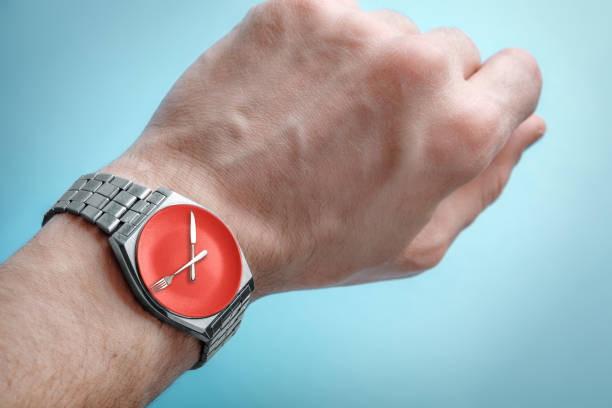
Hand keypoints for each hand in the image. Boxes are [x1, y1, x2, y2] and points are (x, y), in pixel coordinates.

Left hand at [108, 0, 542, 297]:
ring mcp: (354, 29)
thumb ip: (485, 180)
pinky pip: (336, 18)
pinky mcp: (298, 8)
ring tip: (318, 119)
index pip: (519, 73)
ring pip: (391, 32)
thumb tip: (528, 128)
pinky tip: (291, 93)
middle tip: (367, 134)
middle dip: (422, 89)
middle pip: (452, 52)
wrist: (204, 218)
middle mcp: (417, 66)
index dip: (489, 99)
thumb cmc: (309, 243)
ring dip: (368, 68)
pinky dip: (322, 50)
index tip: (451, 118)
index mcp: (461, 128)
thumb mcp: (414, 241)